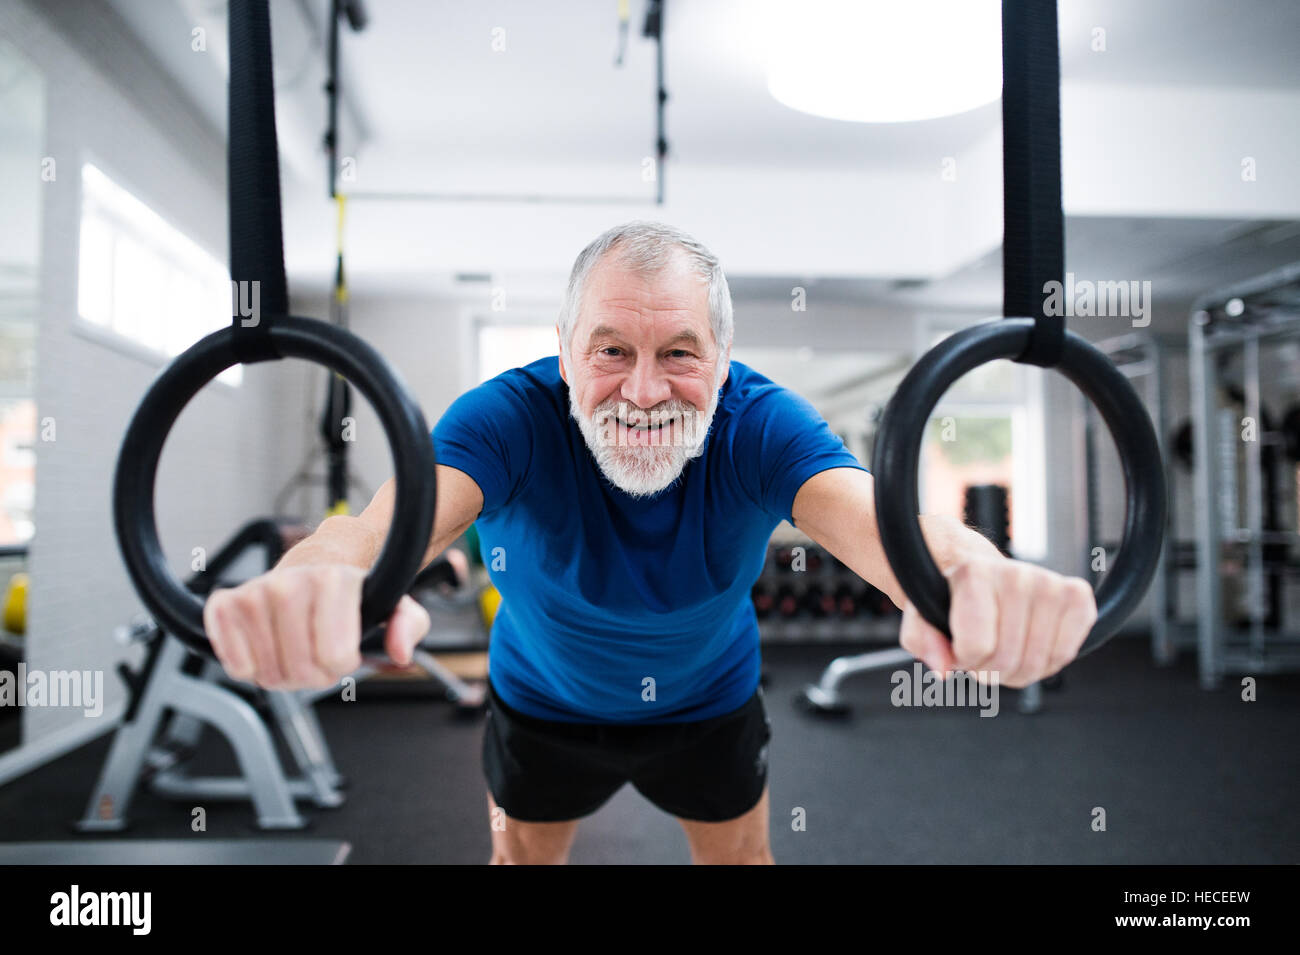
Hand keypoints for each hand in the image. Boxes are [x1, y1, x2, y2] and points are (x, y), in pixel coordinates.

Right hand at [203, 564, 430, 689]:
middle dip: (313, 673)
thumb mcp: (395, 605)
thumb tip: (400, 652)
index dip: (342, 663)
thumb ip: (409, 626)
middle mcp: (291, 584)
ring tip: (294, 646)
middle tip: (317, 650)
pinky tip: (264, 646)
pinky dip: (248, 667)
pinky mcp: (226, 605)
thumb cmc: (351, 592)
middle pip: (300, 671)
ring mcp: (255, 593)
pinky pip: (233, 663)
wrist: (313, 562)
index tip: (344, 647)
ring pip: (268, 673)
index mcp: (334, 582)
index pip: (335, 658)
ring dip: (283, 672)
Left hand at [898, 553, 1096, 687]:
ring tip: (1003, 648)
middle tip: (982, 652)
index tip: (959, 647)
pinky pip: (1066, 653)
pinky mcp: (1077, 596)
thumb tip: (943, 667)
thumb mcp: (919, 615)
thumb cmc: (952, 597)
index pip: (976, 647)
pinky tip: (1030, 644)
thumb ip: (920, 640)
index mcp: (973, 573)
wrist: (980, 571)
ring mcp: (1050, 584)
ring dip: (1017, 671)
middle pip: (1007, 660)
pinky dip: (1047, 662)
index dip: (964, 660)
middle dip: (989, 670)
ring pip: (1037, 663)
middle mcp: (1015, 574)